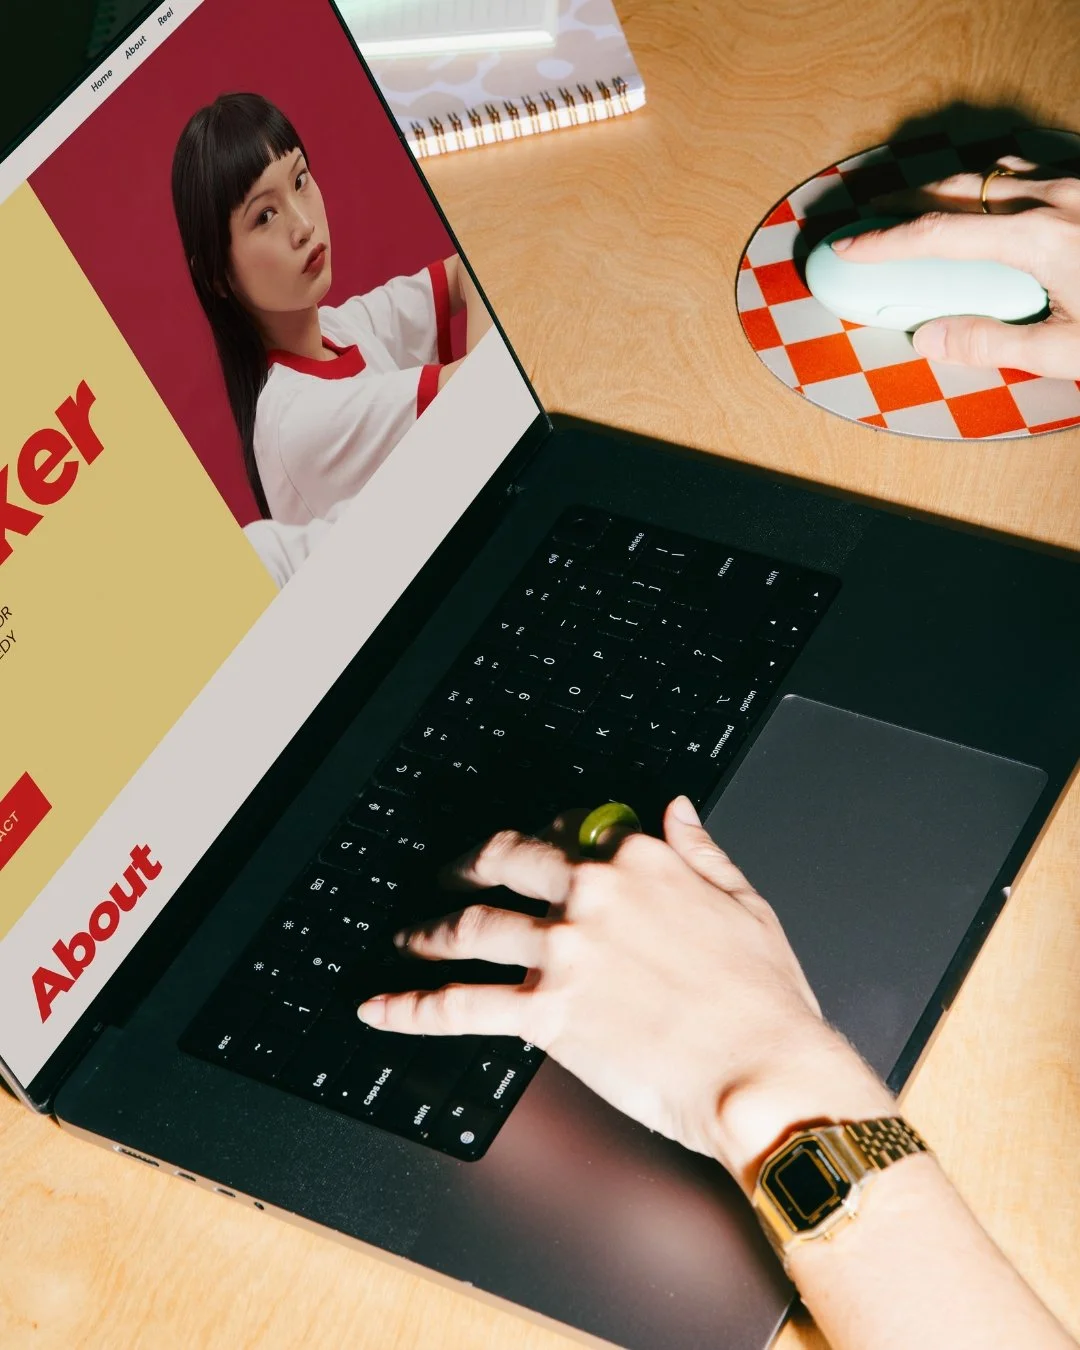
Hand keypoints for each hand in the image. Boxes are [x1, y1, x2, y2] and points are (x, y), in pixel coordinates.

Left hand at [358, 797, 892, 1189]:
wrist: (762, 1071)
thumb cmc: (763, 998)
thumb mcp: (744, 901)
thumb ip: (700, 849)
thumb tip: (677, 807)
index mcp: (639, 861)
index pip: (566, 829)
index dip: (536, 836)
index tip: (524, 847)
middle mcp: (591, 894)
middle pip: (502, 862)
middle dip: (465, 866)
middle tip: (448, 875)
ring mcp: (562, 952)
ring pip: (471, 928)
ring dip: (429, 933)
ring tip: (410, 938)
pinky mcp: (543, 1013)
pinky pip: (459, 1005)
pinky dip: (410, 1006)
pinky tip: (381, 1007)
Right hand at [832, 156, 1079, 377]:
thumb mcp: (1066, 351)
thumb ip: (994, 344)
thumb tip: (930, 339)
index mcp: (1039, 240)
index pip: (939, 234)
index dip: (885, 241)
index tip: (848, 245)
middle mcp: (1056, 200)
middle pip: (959, 188)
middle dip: (906, 198)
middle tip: (871, 212)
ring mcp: (1078, 186)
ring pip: (995, 173)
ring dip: (950, 186)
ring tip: (923, 202)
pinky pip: (1032, 172)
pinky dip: (995, 182)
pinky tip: (989, 200)